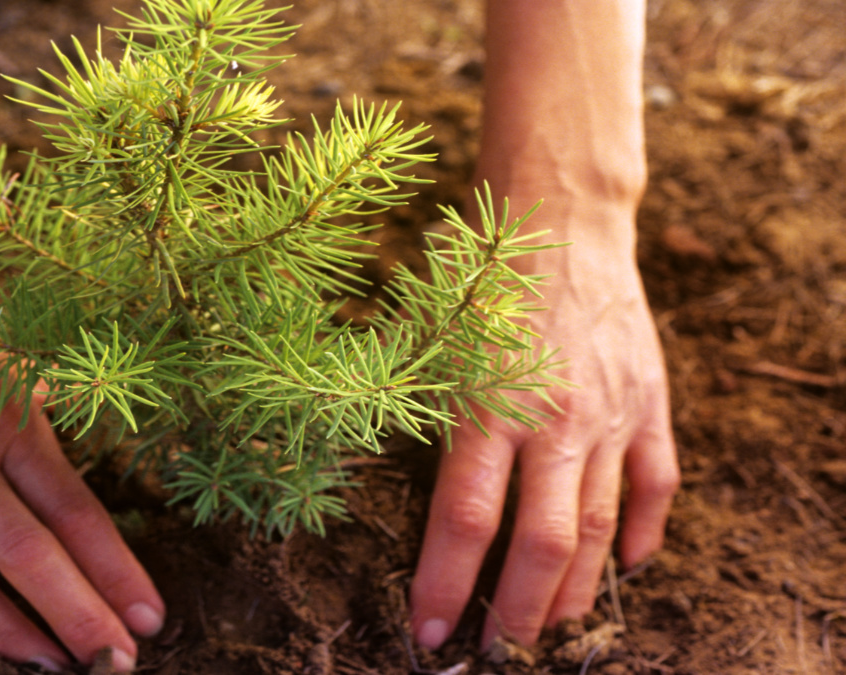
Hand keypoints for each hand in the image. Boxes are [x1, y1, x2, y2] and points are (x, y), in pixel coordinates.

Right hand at [0, 251, 162, 671]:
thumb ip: (28, 407)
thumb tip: (60, 448)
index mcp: (4, 418)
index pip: (75, 512)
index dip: (115, 570)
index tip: (149, 616)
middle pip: (29, 559)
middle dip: (80, 619)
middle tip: (116, 664)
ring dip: (9, 634)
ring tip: (48, 665)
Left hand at [408, 197, 679, 648]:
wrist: (561, 221)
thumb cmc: (482, 284)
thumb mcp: (436, 349)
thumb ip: (435, 427)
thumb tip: (428, 507)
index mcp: (486, 405)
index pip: (465, 521)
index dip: (446, 585)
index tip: (430, 632)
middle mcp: (551, 419)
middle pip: (540, 545)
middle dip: (517, 611)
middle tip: (498, 648)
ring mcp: (609, 415)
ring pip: (598, 531)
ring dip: (572, 592)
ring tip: (547, 627)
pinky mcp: (649, 404)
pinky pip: (656, 489)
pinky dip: (643, 537)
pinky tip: (625, 569)